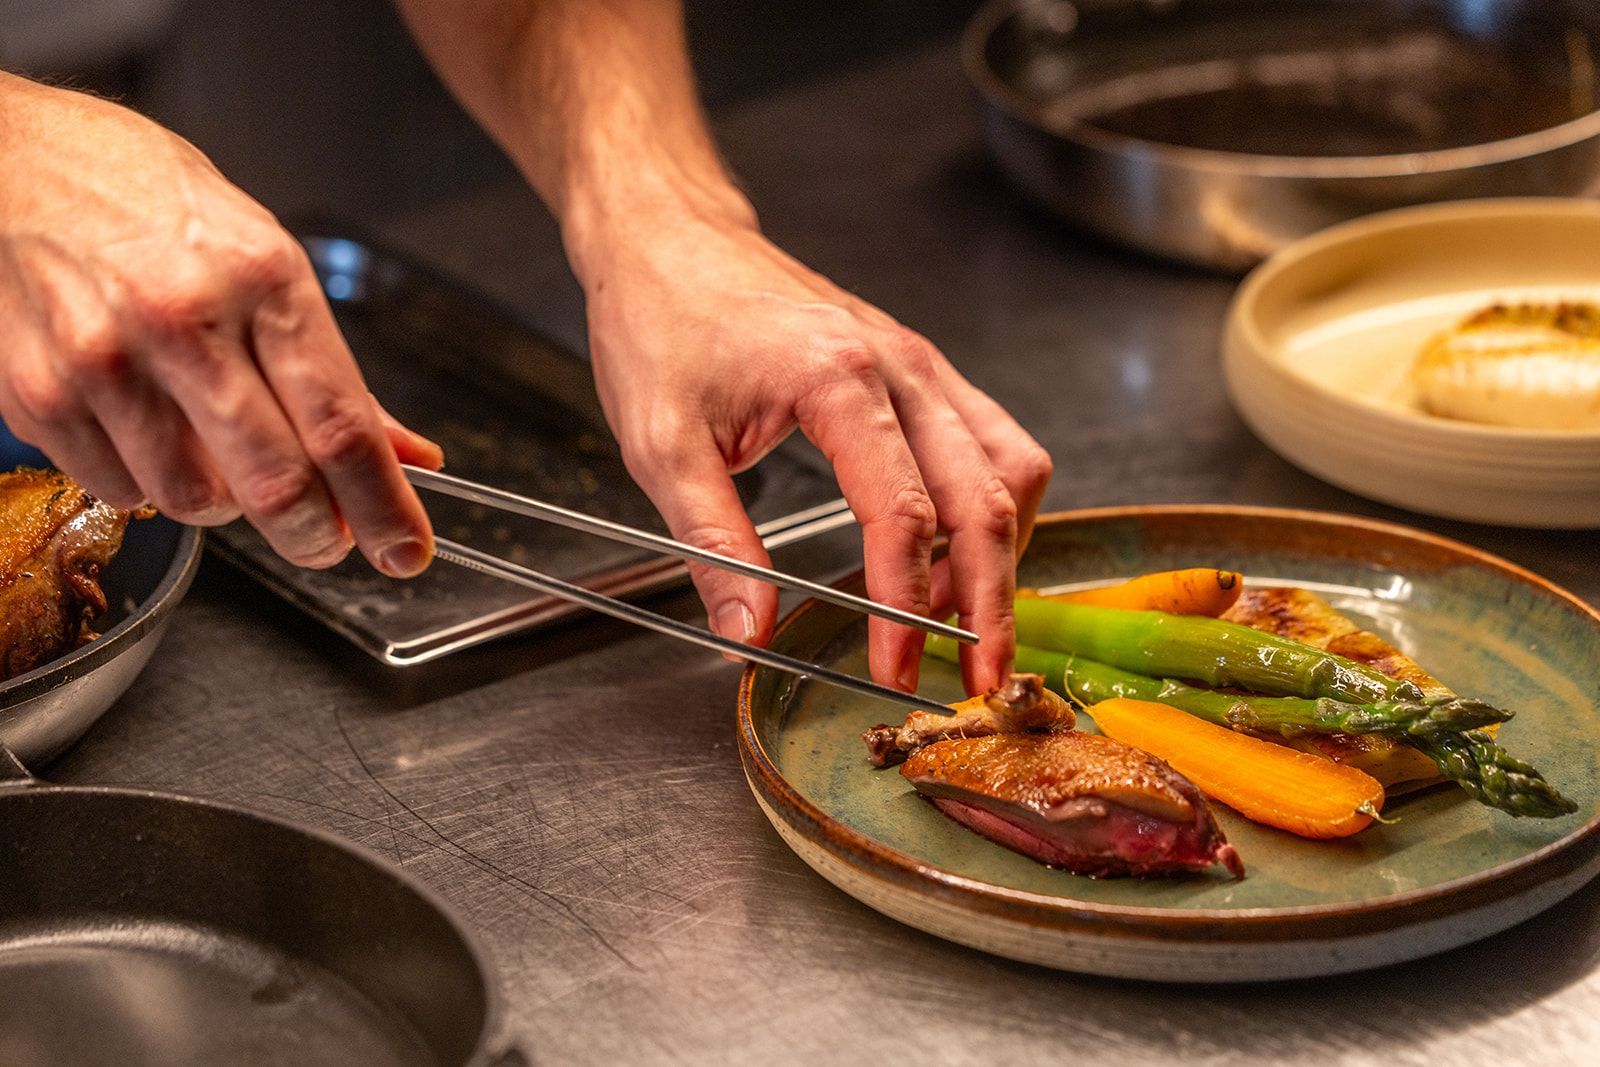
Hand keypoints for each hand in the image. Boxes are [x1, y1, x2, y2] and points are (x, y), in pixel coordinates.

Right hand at [0, 75, 439, 575]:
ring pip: (196, 503)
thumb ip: (338, 375)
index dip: (382, 507)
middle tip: (328, 539)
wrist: (17, 160)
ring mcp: (104, 361)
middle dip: (318, 535)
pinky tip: (147, 427)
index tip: (406, 551)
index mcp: (263, 279)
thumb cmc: (156, 208)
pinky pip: (121, 492)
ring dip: (226, 503)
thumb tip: (410, 458)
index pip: (340, 426)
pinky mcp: (39, 394)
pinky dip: (149, 484)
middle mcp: (183, 319)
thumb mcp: (269, 263)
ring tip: (218, 447)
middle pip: (276, 484)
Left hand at [570, 187, 1051, 693]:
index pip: (903, 516)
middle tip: (978, 677)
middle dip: (989, 601)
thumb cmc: (661, 320)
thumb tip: (749, 631)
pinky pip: (994, 440)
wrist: (670, 237)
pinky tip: (954, 551)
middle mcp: (900, 367)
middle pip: (983, 498)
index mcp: (838, 380)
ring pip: (1011, 466)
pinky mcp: (922, 368)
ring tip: (962, 620)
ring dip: (1003, 552)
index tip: (898, 670)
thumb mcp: (662, 444)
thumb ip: (714, 542)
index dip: (908, 608)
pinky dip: (992, 505)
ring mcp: (921, 363)